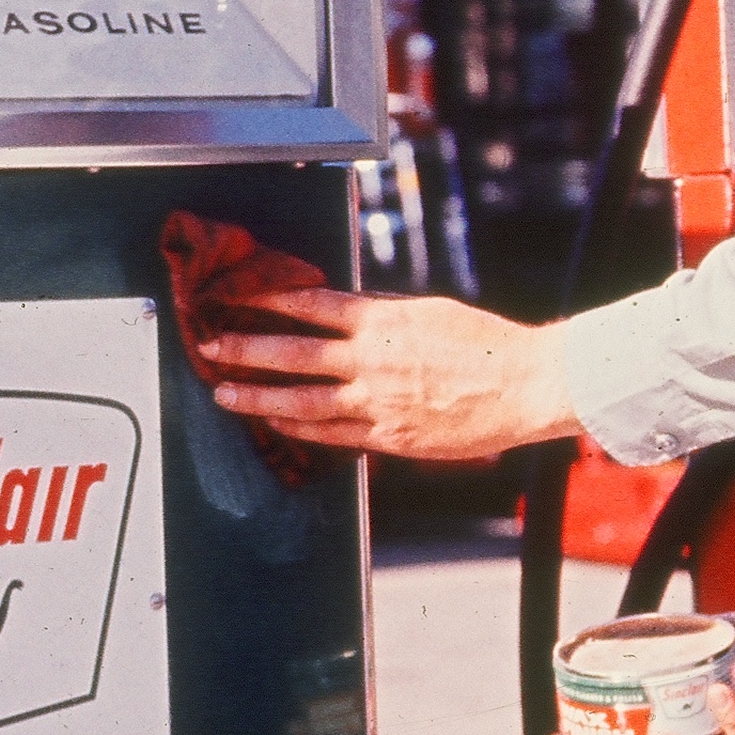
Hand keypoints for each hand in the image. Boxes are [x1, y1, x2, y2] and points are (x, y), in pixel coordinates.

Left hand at [204, 288, 581, 462]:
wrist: (523, 386)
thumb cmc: (485, 345)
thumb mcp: (429, 312)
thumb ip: (382, 314)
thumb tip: (347, 310)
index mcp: (381, 322)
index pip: (310, 305)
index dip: (269, 300)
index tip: (239, 298)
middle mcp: (371, 362)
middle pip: (292, 354)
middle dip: (245, 351)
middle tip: (211, 348)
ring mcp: (376, 403)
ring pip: (302, 401)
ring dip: (259, 397)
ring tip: (225, 395)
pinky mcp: (388, 436)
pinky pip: (332, 434)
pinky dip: (300, 428)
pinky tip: (276, 423)